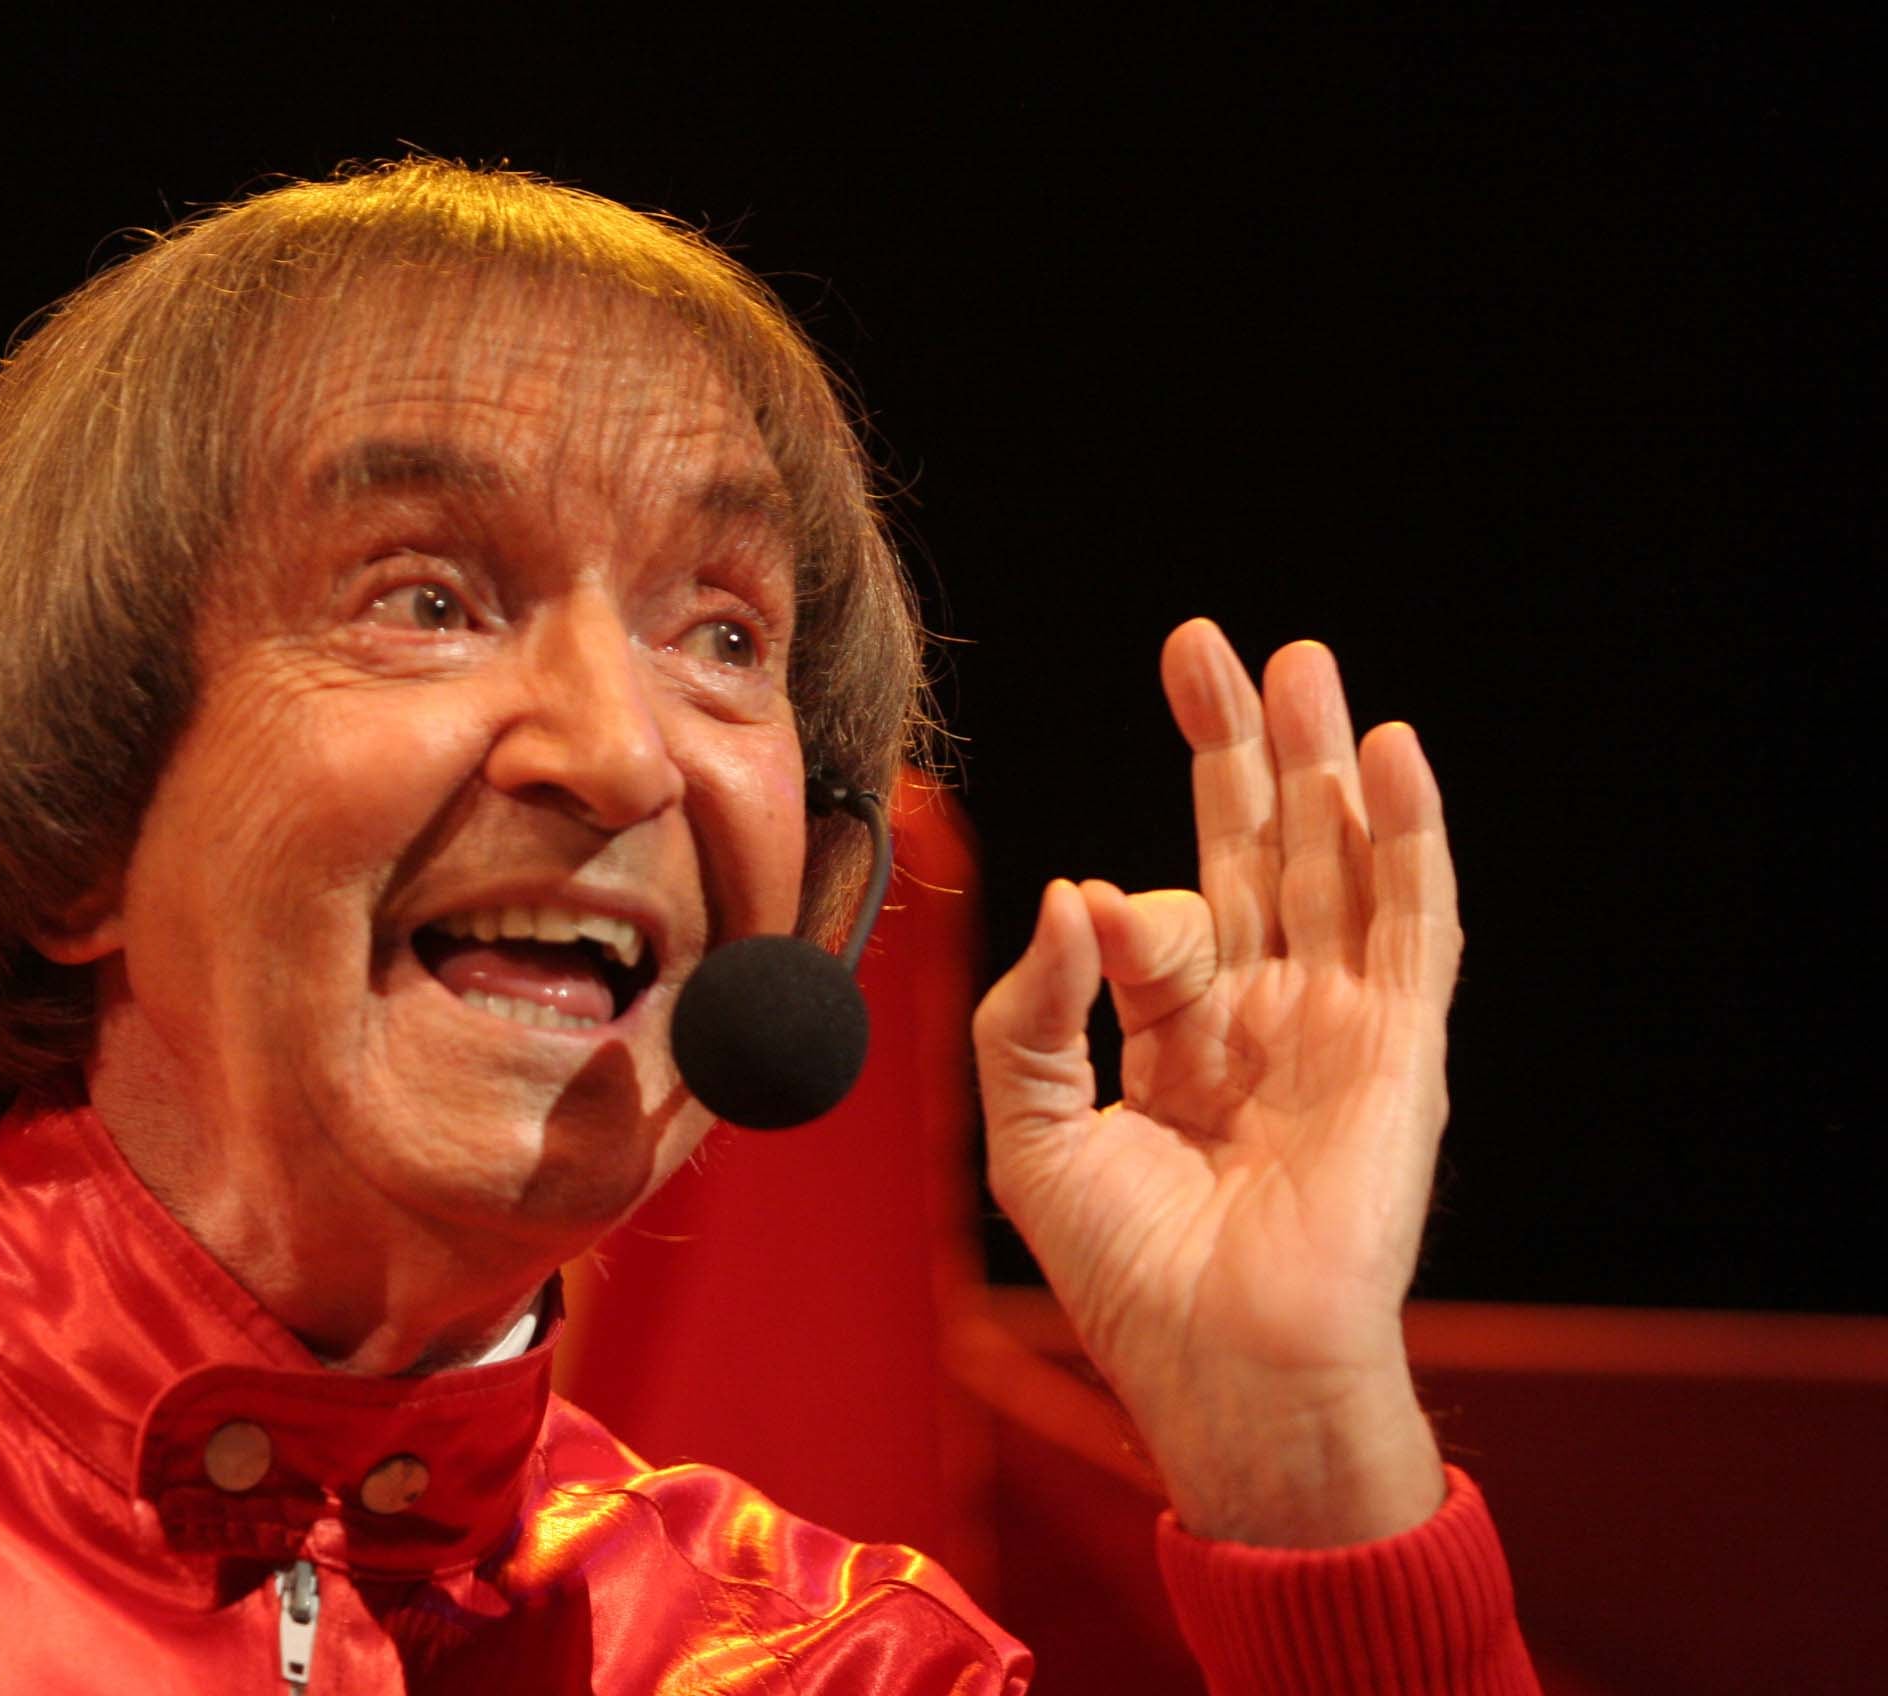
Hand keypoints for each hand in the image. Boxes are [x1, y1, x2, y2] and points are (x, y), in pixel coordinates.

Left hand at [973, 620, 1458, 1546]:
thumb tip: (1076, 889)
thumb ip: (1030, 1009)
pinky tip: (1386, 753)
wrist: (1224, 1369)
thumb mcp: (1032, 1131)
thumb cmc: (1127, 1276)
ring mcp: (1339, 1024)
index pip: (1157, 920)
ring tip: (1303, 663)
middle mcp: (1264, 1016)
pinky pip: (1412, 922)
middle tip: (1207, 648)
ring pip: (1337, 863)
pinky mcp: (1399, 1046)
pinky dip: (1406, 835)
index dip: (1125, 904)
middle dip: (1234, 750)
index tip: (1095, 920)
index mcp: (1180, 1037)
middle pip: (1257, 852)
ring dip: (1322, 763)